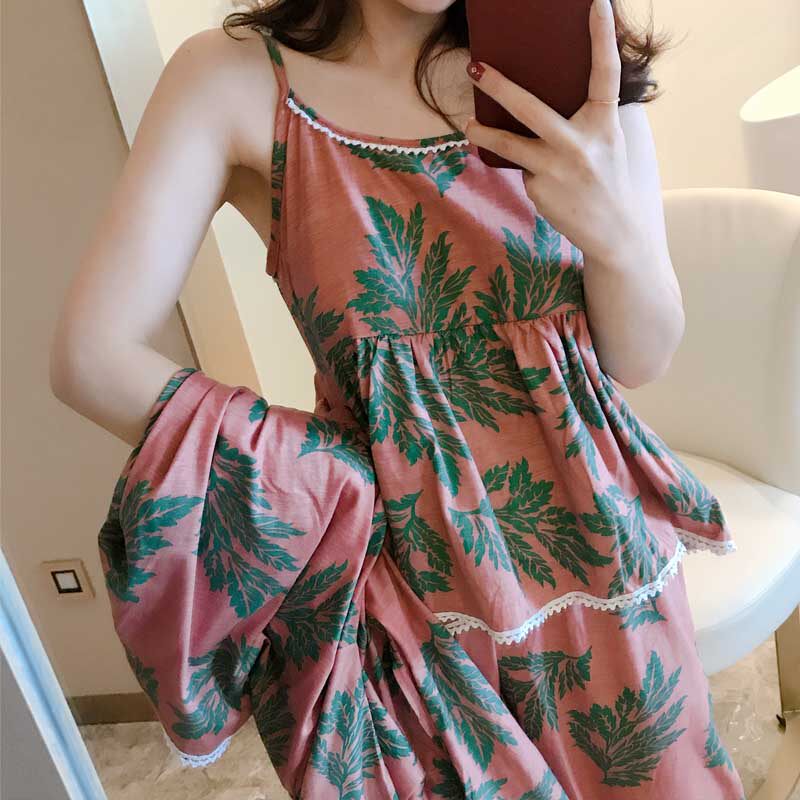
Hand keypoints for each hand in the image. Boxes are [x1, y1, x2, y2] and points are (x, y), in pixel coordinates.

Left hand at [464, 0, 641, 265]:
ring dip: (484, 133)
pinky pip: (524, 170)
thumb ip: (588, 119)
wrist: (616, 235)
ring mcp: (557, 168)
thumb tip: (550, 95)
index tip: (595, 3)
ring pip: (510, 144)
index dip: (600, 37)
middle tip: (476, 66)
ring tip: (468, 124)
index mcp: (605, 124)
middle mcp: (580, 143)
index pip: (605, 73)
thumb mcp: (609, 144)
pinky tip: (545, 182)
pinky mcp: (541, 189)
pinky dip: (527, 170)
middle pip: (531, 108)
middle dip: (500, 86)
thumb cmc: (609, 181)